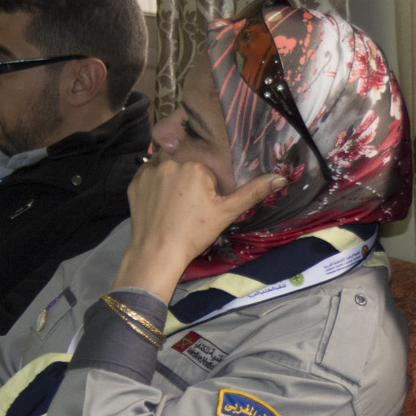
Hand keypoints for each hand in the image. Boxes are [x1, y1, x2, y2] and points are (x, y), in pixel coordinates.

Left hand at [110, 159, 286, 302]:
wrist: (157, 253)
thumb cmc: (194, 233)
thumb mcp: (226, 213)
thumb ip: (253, 192)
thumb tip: (281, 177)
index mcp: (195, 166)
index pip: (206, 167)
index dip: (207, 185)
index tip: (204, 204)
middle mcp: (170, 162)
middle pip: (185, 163)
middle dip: (188, 179)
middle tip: (188, 205)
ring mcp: (149, 172)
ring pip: (166, 166)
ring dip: (171, 178)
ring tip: (174, 203)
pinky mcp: (135, 183)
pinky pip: (149, 175)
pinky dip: (155, 184)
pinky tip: (160, 202)